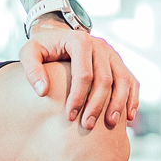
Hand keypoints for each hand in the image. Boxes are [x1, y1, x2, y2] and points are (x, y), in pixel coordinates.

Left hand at [18, 16, 140, 131]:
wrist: (58, 35)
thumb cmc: (43, 47)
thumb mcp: (29, 52)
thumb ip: (32, 69)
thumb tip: (43, 92)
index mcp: (79, 41)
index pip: (84, 74)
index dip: (78, 97)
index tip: (69, 116)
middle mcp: (100, 45)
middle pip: (104, 79)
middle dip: (97, 105)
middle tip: (87, 126)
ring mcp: (112, 54)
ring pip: (122, 80)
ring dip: (118, 104)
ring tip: (110, 124)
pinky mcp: (118, 63)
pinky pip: (131, 81)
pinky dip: (132, 99)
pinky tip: (128, 117)